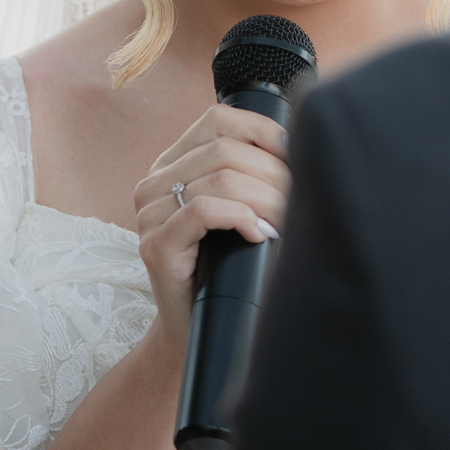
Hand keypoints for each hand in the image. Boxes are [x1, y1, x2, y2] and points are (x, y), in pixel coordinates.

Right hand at [134, 104, 289, 349]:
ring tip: (285, 222)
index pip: (218, 120)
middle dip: (272, 174)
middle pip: (224, 150)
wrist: (195, 329)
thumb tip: (299, 146)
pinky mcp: (155, 246)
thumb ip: (250, 174)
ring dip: (265, 199)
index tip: (295, 156)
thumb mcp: (237, 209)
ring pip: (218, 179)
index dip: (262, 130)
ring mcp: (149, 214)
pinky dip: (241, 217)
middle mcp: (154, 183)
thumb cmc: (224, 267)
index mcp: (172, 164)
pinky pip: (203, 212)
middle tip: (298, 201)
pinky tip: (259, 234)